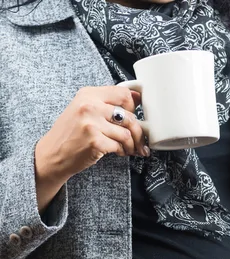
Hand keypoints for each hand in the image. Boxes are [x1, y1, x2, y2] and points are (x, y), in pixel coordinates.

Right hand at [35, 86, 146, 211]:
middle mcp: (90, 106)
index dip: (134, 107)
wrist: (52, 154)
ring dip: (132, 145)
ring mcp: (92, 124)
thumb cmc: (70, 134)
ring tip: (130, 149)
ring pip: (127, 133)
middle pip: (129, 115)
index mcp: (89, 94)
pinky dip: (123, 151)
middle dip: (138, 132)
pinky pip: (119, 146)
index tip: (135, 117)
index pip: (123, 94)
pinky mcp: (95, 142)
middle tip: (139, 141)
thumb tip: (136, 98)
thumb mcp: (83, 110)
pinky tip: (120, 153)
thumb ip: (106, 103)